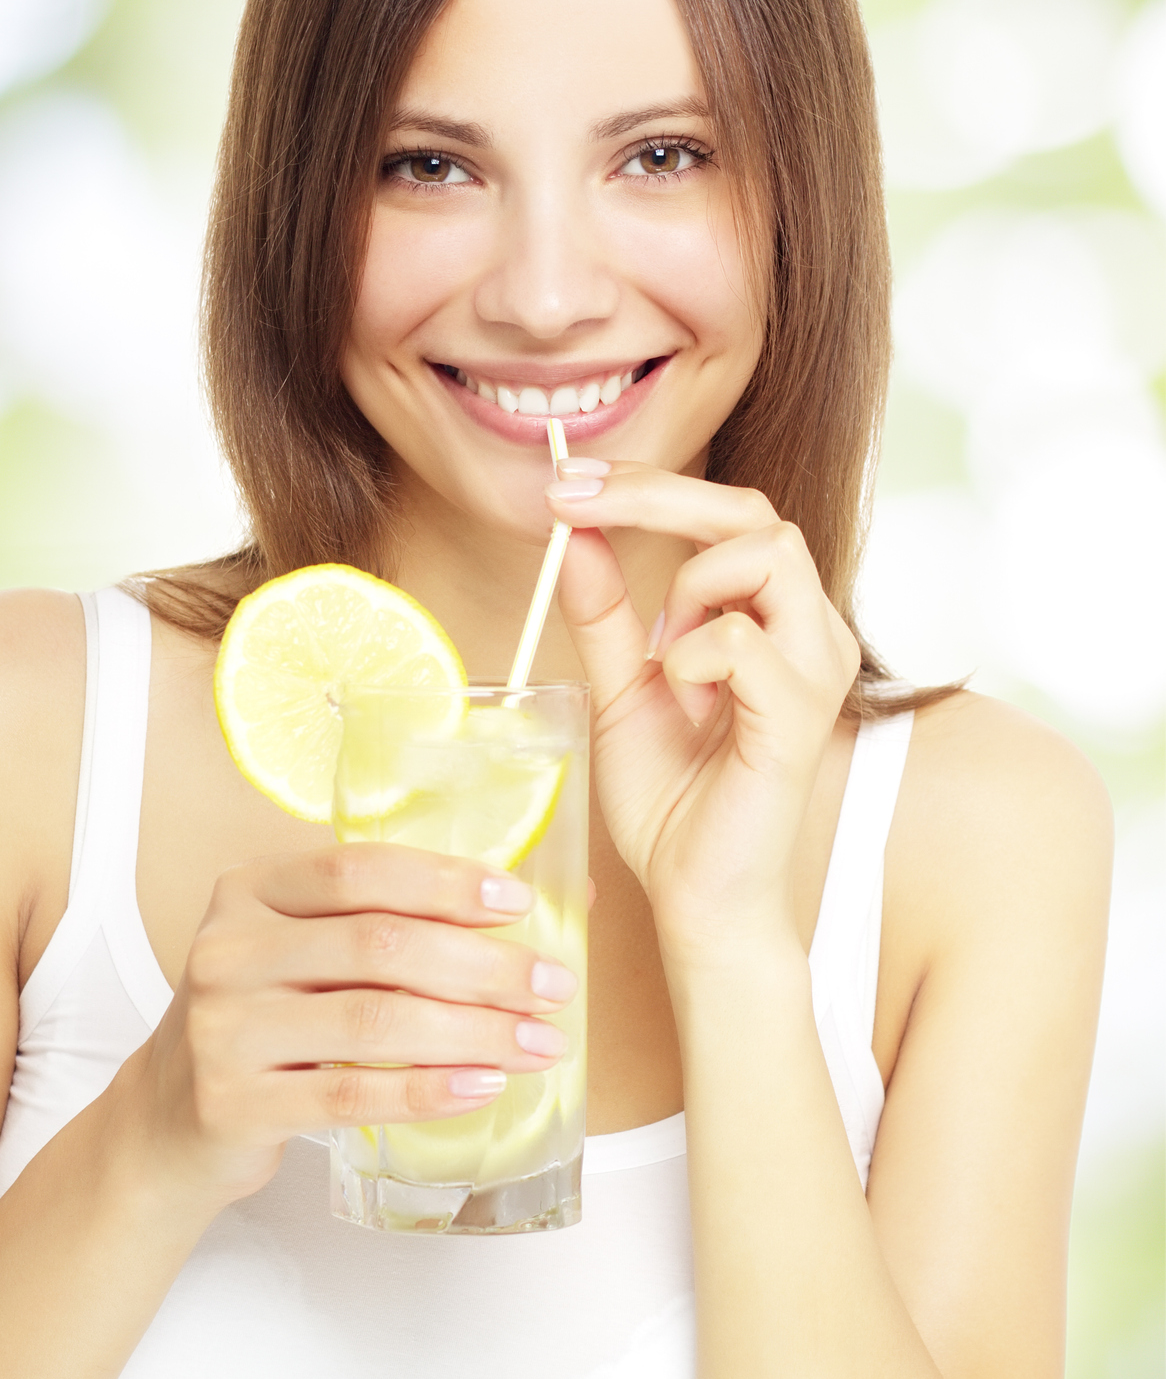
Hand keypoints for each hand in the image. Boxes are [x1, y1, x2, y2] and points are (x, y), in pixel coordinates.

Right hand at [128, 846, 576, 1207]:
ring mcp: (224, 1028)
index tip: (519, 903)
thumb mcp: (304, 955)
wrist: (168, 1121)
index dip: (446, 883)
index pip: (359, 869)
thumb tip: (559, 897)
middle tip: (551, 988)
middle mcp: (229, 950)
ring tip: (537, 1044)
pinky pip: (349, 1096)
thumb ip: (396, 923)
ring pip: (373, 1022)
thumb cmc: (264, 1024)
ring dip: (472, 1033)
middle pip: (378, 945)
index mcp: (252, 891)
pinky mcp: (233, 1102)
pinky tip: (480, 1087)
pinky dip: (426, 1091)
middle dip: (482, 967)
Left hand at [548, 463, 859, 957]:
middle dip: (657, 495)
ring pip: (769, 552)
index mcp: (771, 618)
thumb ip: (605, 613)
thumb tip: (572, 531)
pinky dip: (693, 652)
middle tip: (572, 502)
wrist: (695, 896)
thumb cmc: (673, 799)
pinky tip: (679, 692)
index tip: (566, 482)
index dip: (648, 485)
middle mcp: (808, 632)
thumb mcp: (621, 687)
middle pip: (755, 510)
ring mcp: (812, 671)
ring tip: (660, 654)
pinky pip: (746, 640)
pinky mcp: (799, 718)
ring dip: (689, 585)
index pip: (728, 513)